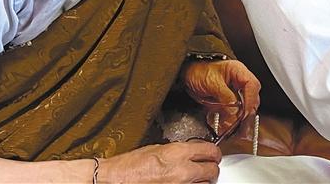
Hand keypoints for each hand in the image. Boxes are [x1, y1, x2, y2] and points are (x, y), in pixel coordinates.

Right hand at [98, 141, 220, 182]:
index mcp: (177, 153)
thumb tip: (191, 152)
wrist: (115, 180)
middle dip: (211, 167)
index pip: (210, 150)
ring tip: (196, 178)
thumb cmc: (129, 166)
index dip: (214, 152)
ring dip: (203, 181)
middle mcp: (182, 171)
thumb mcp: (157, 148)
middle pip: (212, 170)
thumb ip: (178, 150)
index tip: (214, 154)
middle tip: (209, 166)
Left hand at [182, 60, 260, 129]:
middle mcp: (239, 81)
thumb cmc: (197, 70)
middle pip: (251, 98)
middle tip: (240, 125)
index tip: (244, 113)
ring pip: (244, 107)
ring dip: (238, 119)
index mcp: (238, 71)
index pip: (252, 85)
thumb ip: (225, 97)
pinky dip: (230, 121)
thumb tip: (235, 112)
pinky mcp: (227, 101)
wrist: (185, 74)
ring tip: (232, 129)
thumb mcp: (212, 82)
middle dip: (246, 113)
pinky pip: (233, 112)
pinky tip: (226, 126)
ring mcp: (233, 92)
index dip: (250, 100)